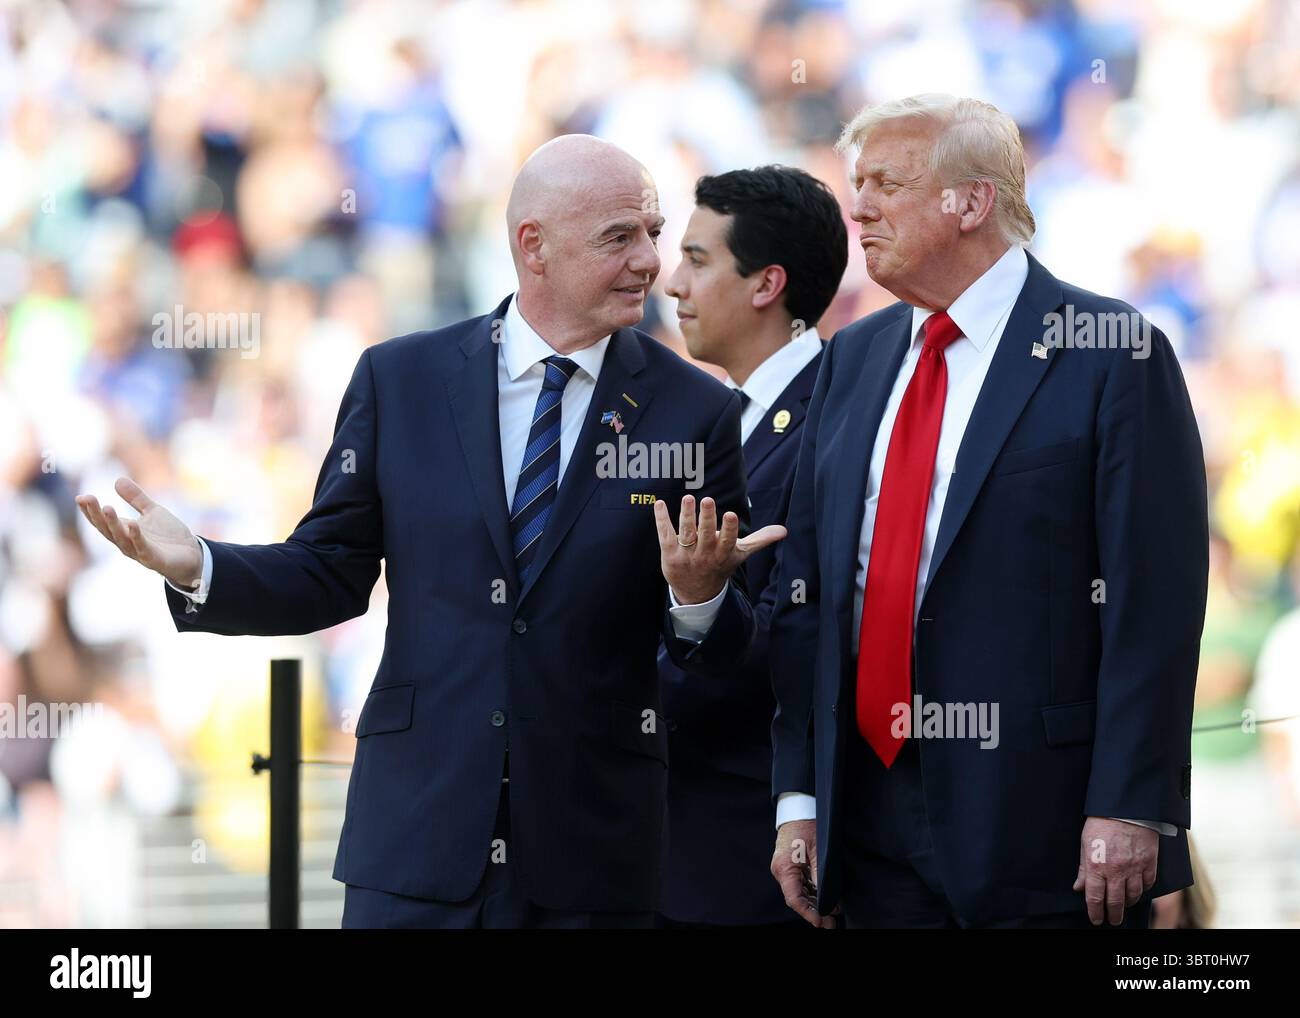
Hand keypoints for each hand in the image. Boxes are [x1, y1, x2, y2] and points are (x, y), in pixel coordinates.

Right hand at [75, 477, 202, 588]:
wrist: (192, 555)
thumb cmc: (169, 536)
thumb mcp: (152, 511)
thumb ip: (136, 498)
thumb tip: (117, 479)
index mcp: (124, 531)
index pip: (102, 521)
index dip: (90, 510)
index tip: (80, 497)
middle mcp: (127, 543)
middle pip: (106, 529)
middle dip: (95, 514)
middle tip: (86, 498)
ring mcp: (139, 552)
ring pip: (121, 538)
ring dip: (113, 523)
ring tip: (106, 507)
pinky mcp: (154, 559)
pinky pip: (143, 548)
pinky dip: (136, 536)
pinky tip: (132, 524)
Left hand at [655, 494, 785, 604]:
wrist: (696, 593)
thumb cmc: (720, 565)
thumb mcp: (740, 554)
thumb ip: (760, 540)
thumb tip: (784, 530)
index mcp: (723, 553)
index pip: (727, 540)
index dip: (728, 528)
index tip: (730, 515)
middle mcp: (705, 554)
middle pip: (705, 535)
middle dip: (706, 518)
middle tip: (707, 500)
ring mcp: (686, 555)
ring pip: (686, 533)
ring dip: (686, 515)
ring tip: (688, 498)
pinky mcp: (669, 554)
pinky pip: (665, 535)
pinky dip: (662, 519)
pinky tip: (659, 503)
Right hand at [771, 819, 833, 927]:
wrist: (797, 807)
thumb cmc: (806, 824)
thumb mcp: (817, 850)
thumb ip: (820, 875)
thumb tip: (827, 898)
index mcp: (784, 868)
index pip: (794, 899)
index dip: (808, 913)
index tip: (822, 922)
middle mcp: (781, 871)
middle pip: (796, 899)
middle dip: (813, 912)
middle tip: (831, 923)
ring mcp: (785, 868)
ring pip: (799, 893)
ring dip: (814, 904)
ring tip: (831, 914)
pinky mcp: (790, 866)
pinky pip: (800, 884)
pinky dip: (812, 893)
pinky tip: (824, 899)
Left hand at [1072, 816, 1158, 925]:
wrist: (1126, 808)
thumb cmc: (1101, 823)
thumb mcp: (1085, 844)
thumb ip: (1084, 868)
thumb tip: (1079, 887)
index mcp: (1097, 866)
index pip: (1095, 897)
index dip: (1095, 912)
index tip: (1096, 919)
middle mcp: (1117, 871)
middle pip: (1116, 902)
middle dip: (1113, 915)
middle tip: (1112, 920)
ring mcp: (1135, 868)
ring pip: (1133, 895)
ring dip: (1128, 903)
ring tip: (1124, 905)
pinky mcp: (1149, 862)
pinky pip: (1148, 884)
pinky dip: (1143, 890)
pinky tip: (1138, 890)